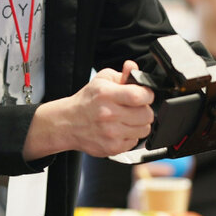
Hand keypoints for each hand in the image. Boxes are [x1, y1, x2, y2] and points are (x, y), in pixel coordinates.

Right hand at [27, 60, 155, 158]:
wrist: (68, 123)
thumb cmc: (87, 101)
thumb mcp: (101, 80)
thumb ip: (122, 74)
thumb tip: (133, 67)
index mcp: (106, 95)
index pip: (140, 96)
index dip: (147, 95)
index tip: (144, 95)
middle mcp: (109, 115)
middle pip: (147, 115)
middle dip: (144, 110)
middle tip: (135, 108)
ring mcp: (111, 134)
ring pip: (144, 129)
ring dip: (139, 124)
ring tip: (127, 119)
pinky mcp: (112, 148)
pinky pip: (136, 142)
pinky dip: (131, 135)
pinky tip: (120, 129)